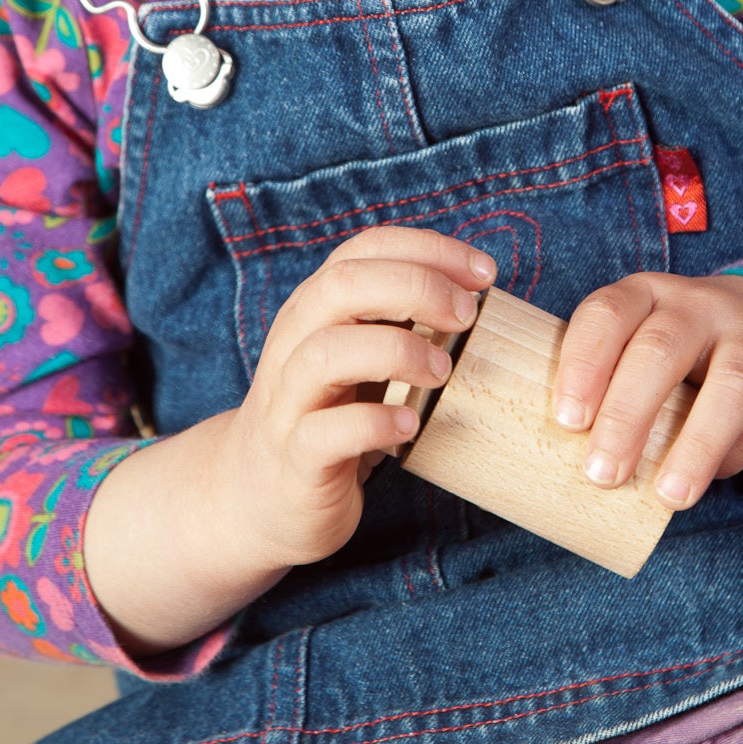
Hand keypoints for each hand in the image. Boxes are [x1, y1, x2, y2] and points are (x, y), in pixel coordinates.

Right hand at [216, 226, 494, 568]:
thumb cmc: (330, 414)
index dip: (428, 250)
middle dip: (416, 288)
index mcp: (316, 308)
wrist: (257, 494)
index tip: (485, 273)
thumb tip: (480, 296)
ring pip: (326, 353)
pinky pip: (325, 432)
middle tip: (467, 318)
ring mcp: (288, 400)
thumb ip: (401, 321)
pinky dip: (375, 423)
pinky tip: (410, 426)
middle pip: (342, 286)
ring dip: (397, 352)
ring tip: (441, 372)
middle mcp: (294, 342)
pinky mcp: (294, 457)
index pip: (365, 249)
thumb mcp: (360, 355)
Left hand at [552, 272, 742, 509]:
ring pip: (727, 385)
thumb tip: (584, 464)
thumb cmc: (686, 354)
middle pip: (658, 350)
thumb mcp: (644, 346)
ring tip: (668, 496)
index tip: (568, 420)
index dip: (583, 364)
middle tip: (602, 473)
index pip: (607, 314)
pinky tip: (699, 482)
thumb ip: (616, 386)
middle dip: (627, 415)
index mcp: (645, 294)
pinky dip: (725, 459)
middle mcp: (696, 305)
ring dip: (694, 447)